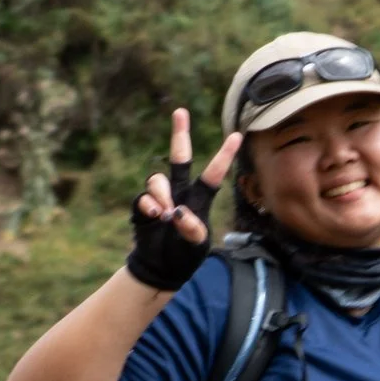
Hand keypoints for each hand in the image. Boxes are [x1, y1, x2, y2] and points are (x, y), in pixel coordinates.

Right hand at [124, 108, 242, 292]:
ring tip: (165, 214)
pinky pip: (143, 197)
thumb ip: (192, 229)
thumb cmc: (184, 256)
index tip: (236, 135)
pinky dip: (149, 204)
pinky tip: (155, 215)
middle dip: (179, 134)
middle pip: (179, 159)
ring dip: (161, 193)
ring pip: (158, 180)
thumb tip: (177, 211)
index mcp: (199, 199)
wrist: (160, 269)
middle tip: (180, 112)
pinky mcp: (143, 208)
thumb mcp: (197, 246)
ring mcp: (160, 199)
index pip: (213, 174)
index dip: (224, 156)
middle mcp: (180, 193)